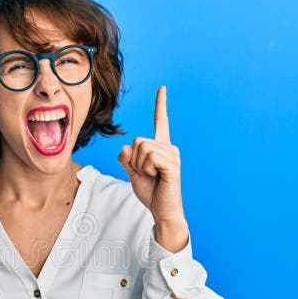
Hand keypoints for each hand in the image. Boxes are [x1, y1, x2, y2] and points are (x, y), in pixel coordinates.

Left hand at [117, 85, 184, 223]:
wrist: (161, 210)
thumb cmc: (150, 192)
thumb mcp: (132, 173)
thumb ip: (126, 159)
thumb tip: (124, 147)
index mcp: (160, 148)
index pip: (160, 122)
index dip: (160, 105)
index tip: (162, 88)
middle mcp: (169, 147)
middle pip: (138, 141)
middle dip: (134, 160)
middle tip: (146, 174)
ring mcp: (172, 155)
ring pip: (142, 148)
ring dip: (140, 166)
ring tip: (153, 176)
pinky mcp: (173, 164)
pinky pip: (150, 157)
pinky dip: (147, 169)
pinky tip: (158, 176)